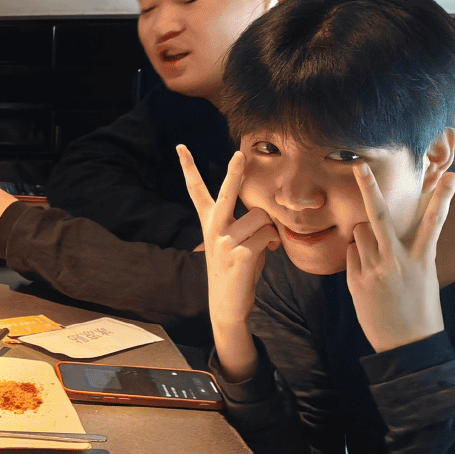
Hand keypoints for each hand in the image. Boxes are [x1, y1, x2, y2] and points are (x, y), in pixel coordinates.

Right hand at [178, 146, 280, 378]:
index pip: (196, 190)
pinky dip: (274, 243)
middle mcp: (214, 228)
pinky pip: (268, 235)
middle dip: (235, 172)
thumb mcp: (236, 243)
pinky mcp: (239, 254)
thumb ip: (246, 224)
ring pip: (261, 218)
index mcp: (209, 222)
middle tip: (240, 153)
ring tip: (266, 245)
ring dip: (270, 230)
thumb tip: (270, 214)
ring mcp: (225, 240)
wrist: (226, 305)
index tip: (180, 147)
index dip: (188, 167)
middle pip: (225, 192)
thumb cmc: (235, 271)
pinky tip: (269, 253)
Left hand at [346, 163, 454, 353]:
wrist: (406, 346)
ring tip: (378, 258)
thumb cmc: (421, 310)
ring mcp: (373, 270)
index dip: (443, 198)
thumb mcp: (425, 278)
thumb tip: (381, 234)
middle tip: (358, 165)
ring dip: (366, 236)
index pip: (434, 222)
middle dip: (368, 187)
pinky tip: (369, 274)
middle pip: (379, 216)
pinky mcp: (356, 280)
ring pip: (360, 233)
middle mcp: (396, 261)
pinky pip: (352, 253)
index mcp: (421, 260)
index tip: (451, 175)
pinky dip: (358, 255)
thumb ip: (407, 253)